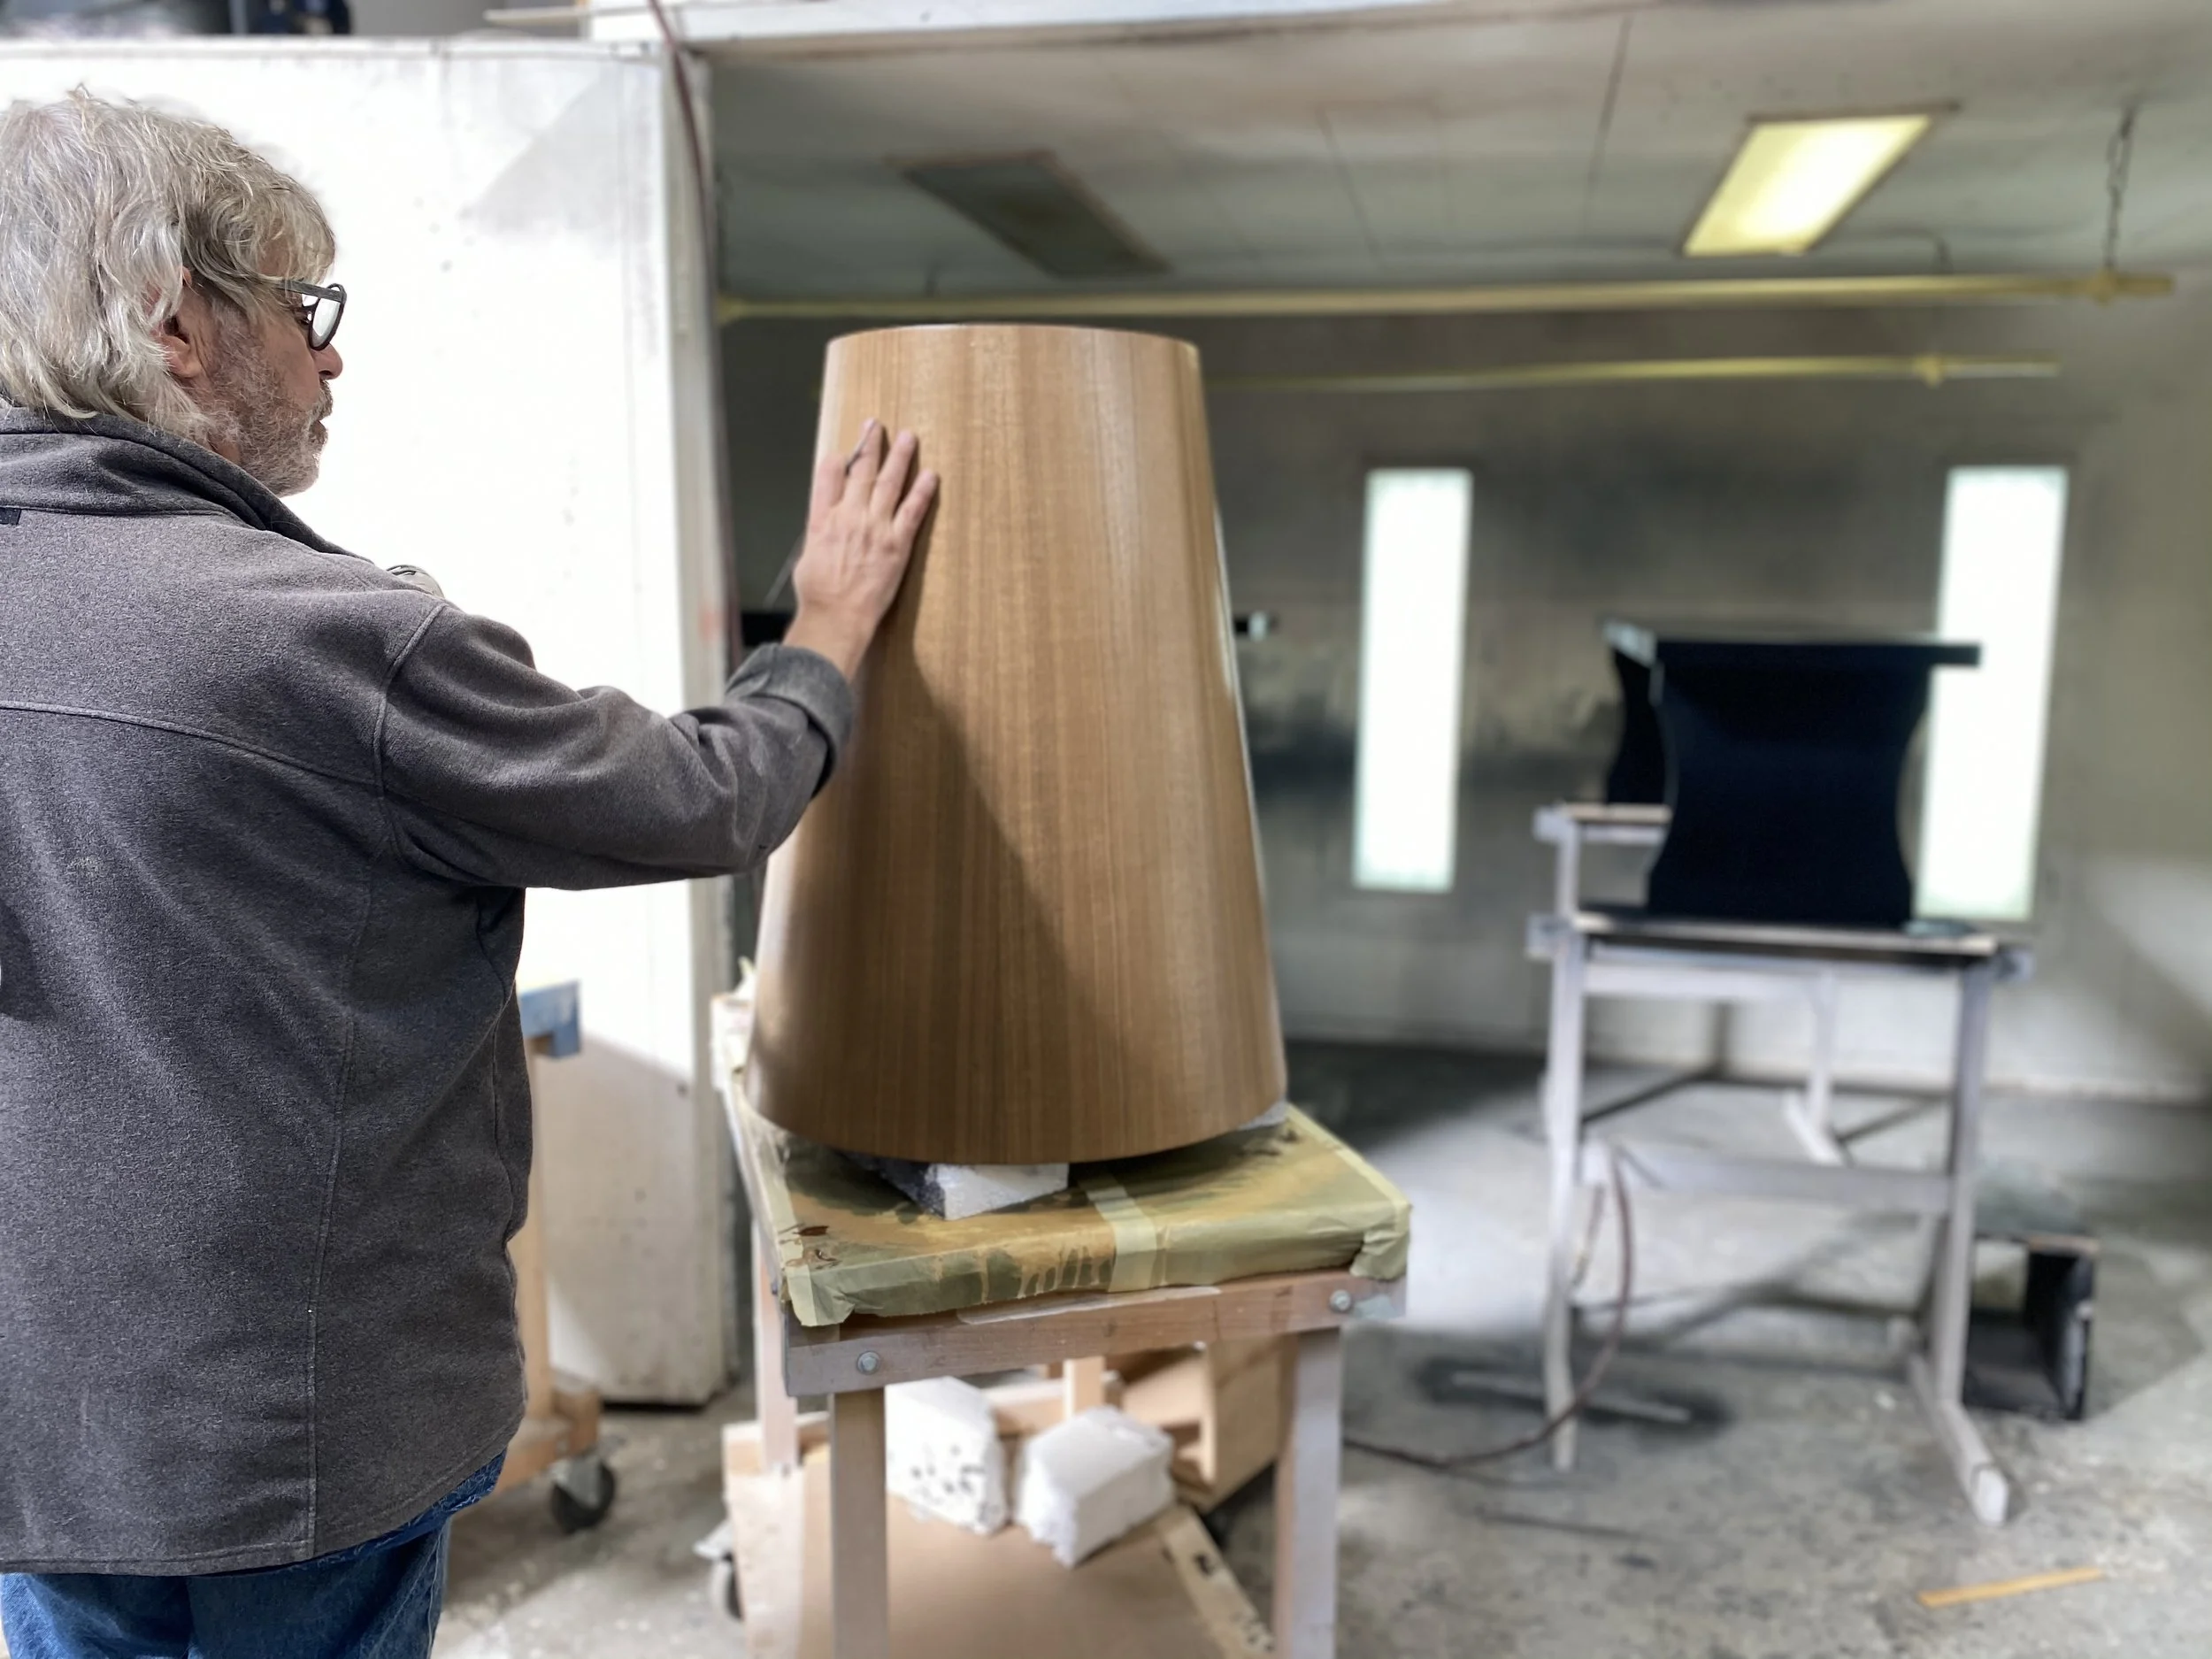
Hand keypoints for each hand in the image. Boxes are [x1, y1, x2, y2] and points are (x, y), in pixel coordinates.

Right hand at [783, 420, 937, 680]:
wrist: (837, 616)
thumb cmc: (819, 595)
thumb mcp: (808, 558)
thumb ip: (820, 536)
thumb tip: (827, 530)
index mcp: (822, 520)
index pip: (827, 476)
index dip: (837, 459)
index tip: (844, 449)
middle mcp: (848, 516)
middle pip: (860, 471)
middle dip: (869, 445)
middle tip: (876, 426)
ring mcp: (874, 528)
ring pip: (888, 483)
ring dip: (899, 457)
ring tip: (909, 438)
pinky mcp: (897, 544)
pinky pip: (912, 510)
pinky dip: (922, 491)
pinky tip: (930, 475)